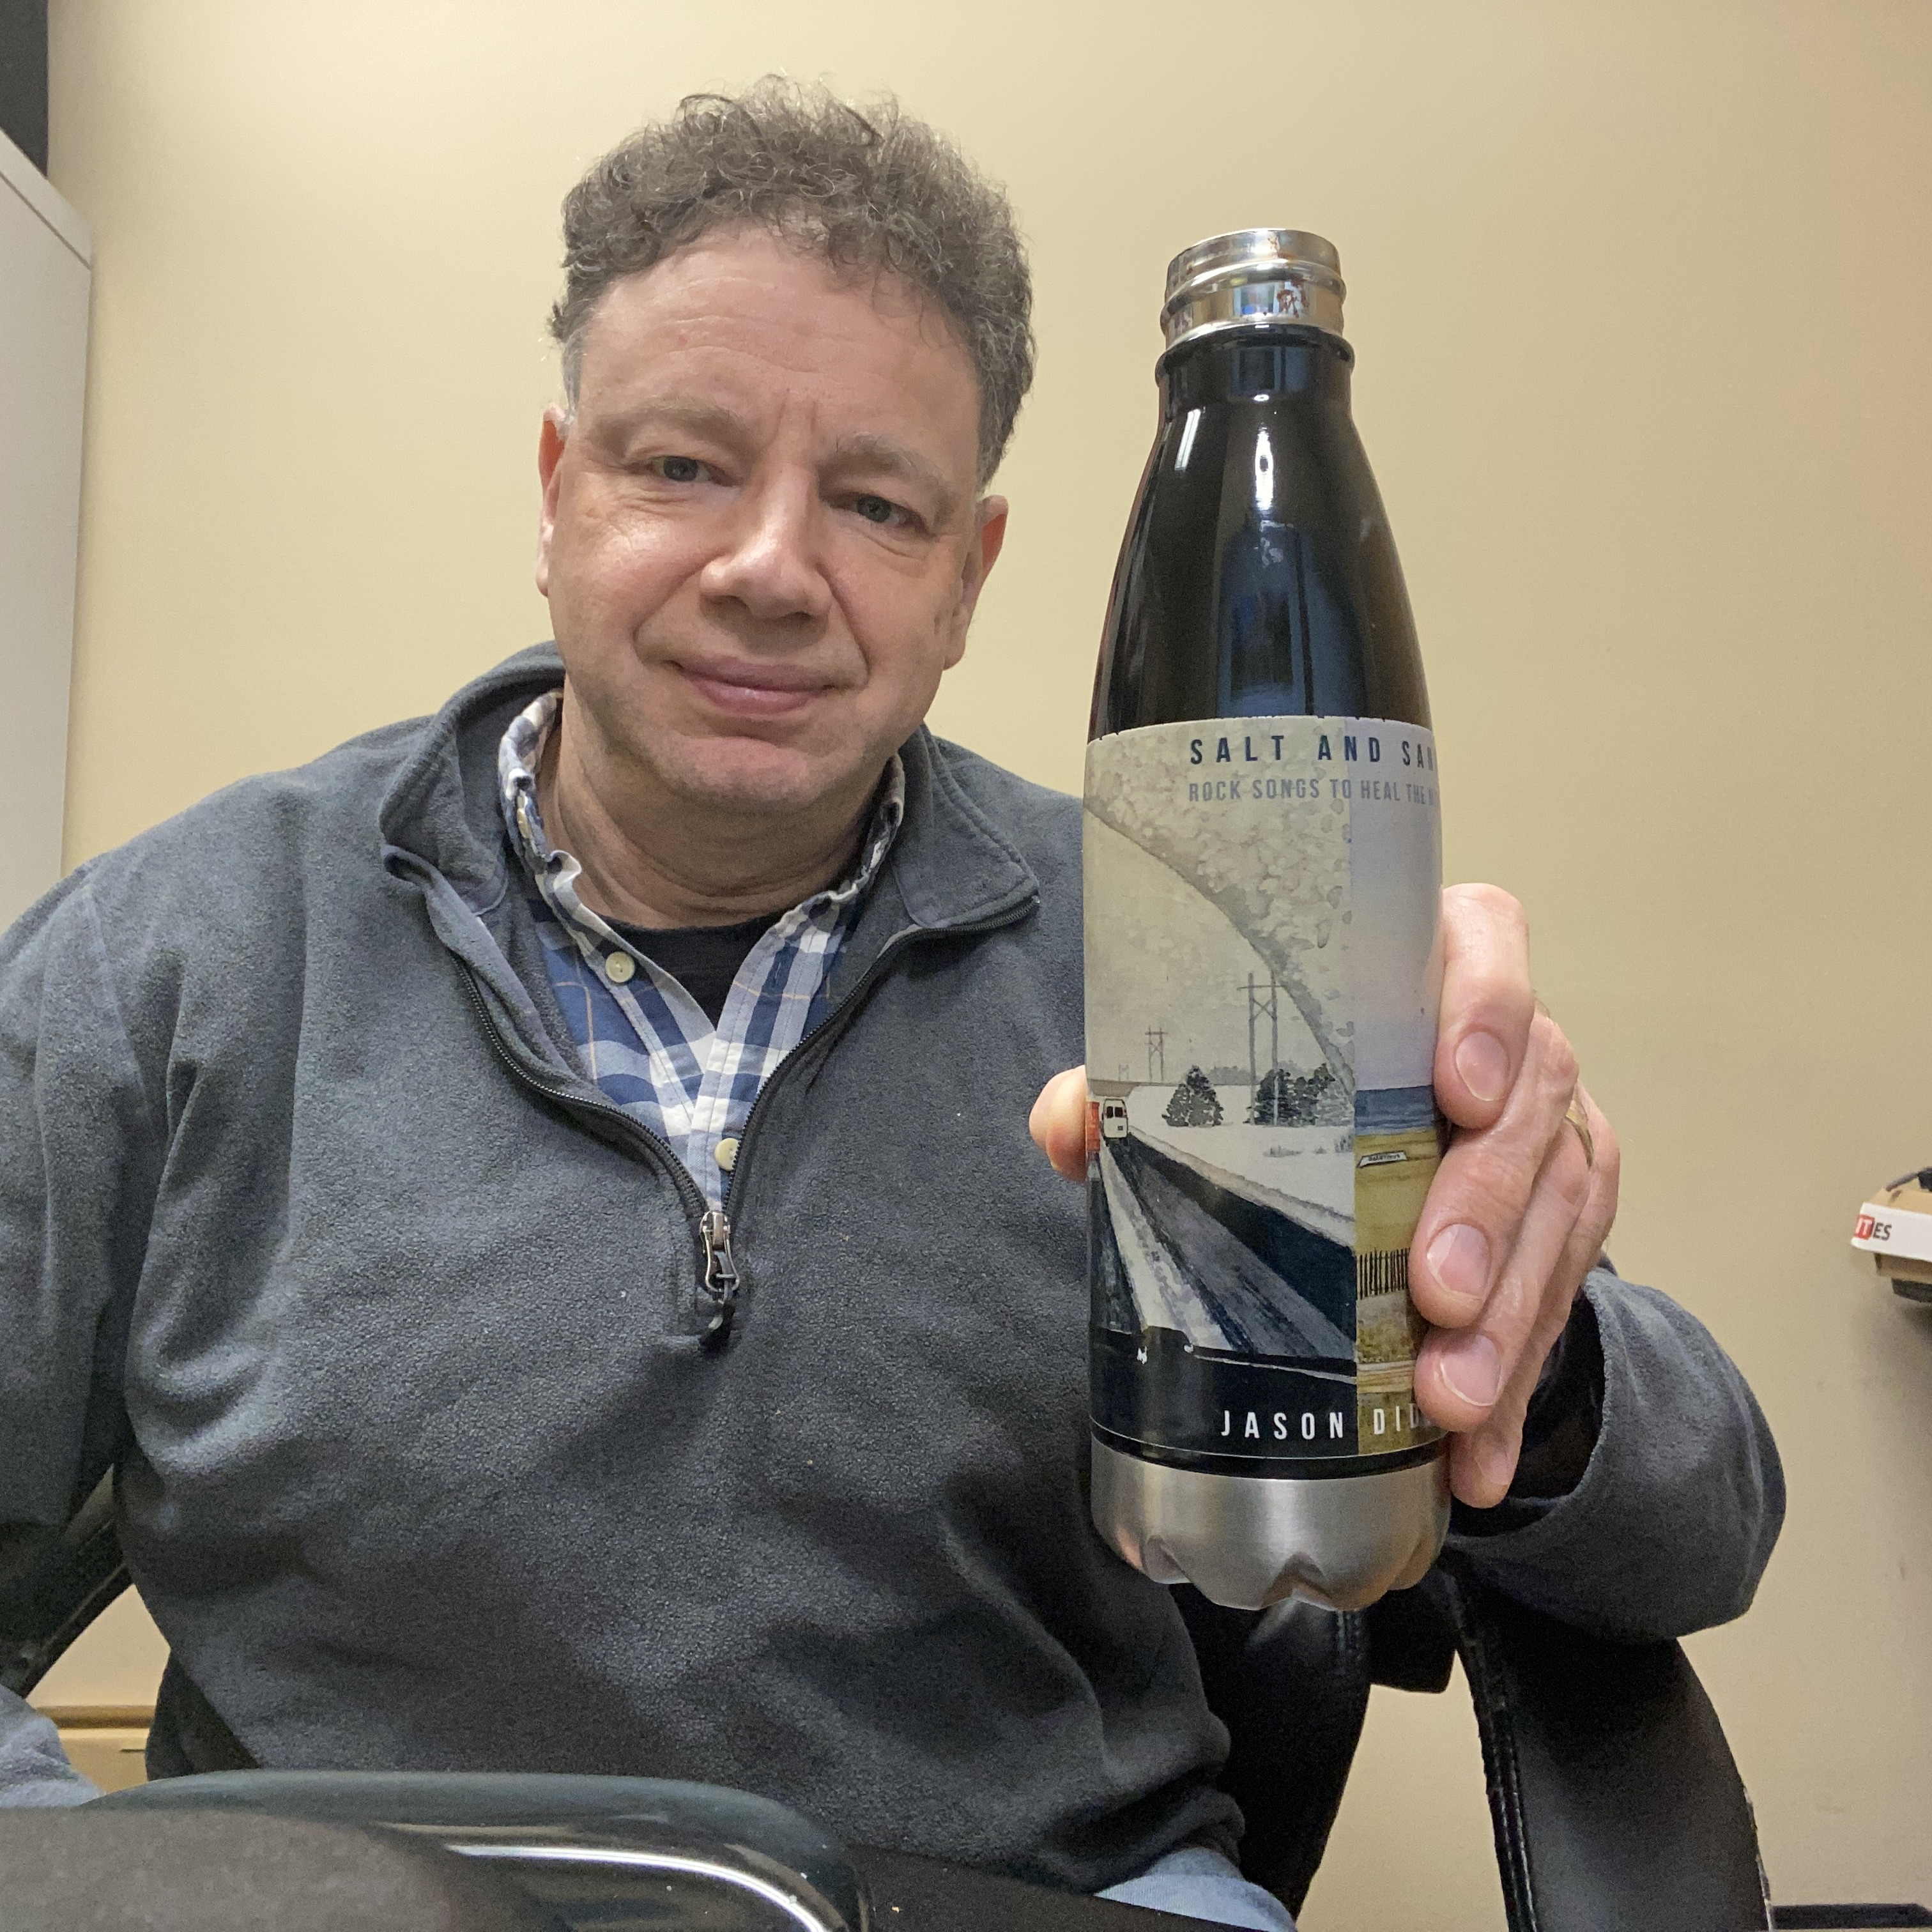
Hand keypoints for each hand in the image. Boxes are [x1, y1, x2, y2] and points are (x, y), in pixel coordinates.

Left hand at [1028, 883, 1618, 1511]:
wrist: (1370, 1146)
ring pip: (1558, 1213)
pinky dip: (1517, 1387)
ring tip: (1447, 1399)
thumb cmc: (1291, 1090)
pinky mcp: (1566, 1221)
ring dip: (1509, 1318)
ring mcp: (1551, 1135)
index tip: (1458, 1092)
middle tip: (1436, 1295)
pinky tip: (1475, 1461)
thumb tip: (1068, 1129)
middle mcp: (1512, 1047)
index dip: (1487, 1009)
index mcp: (1429, 968)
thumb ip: (1134, 1091)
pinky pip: (1561, 1300)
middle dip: (1487, 1207)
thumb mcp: (1214, 1079)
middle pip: (1531, 1105)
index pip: (1486, 945)